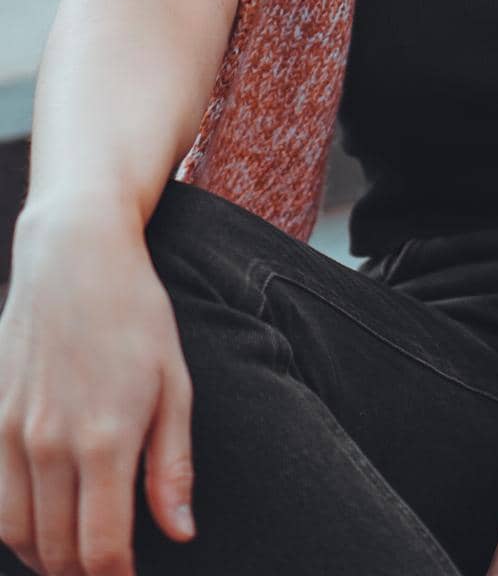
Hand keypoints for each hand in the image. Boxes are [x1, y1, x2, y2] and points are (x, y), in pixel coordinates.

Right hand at [0, 201, 196, 575]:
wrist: (73, 253)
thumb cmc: (135, 312)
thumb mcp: (175, 381)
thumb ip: (173, 465)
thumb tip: (180, 533)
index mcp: (105, 438)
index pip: (101, 551)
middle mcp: (50, 443)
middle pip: (58, 552)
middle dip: (84, 573)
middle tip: (107, 567)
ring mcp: (12, 430)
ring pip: (16, 534)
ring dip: (45, 557)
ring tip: (73, 554)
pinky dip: (13, 524)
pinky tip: (40, 519)